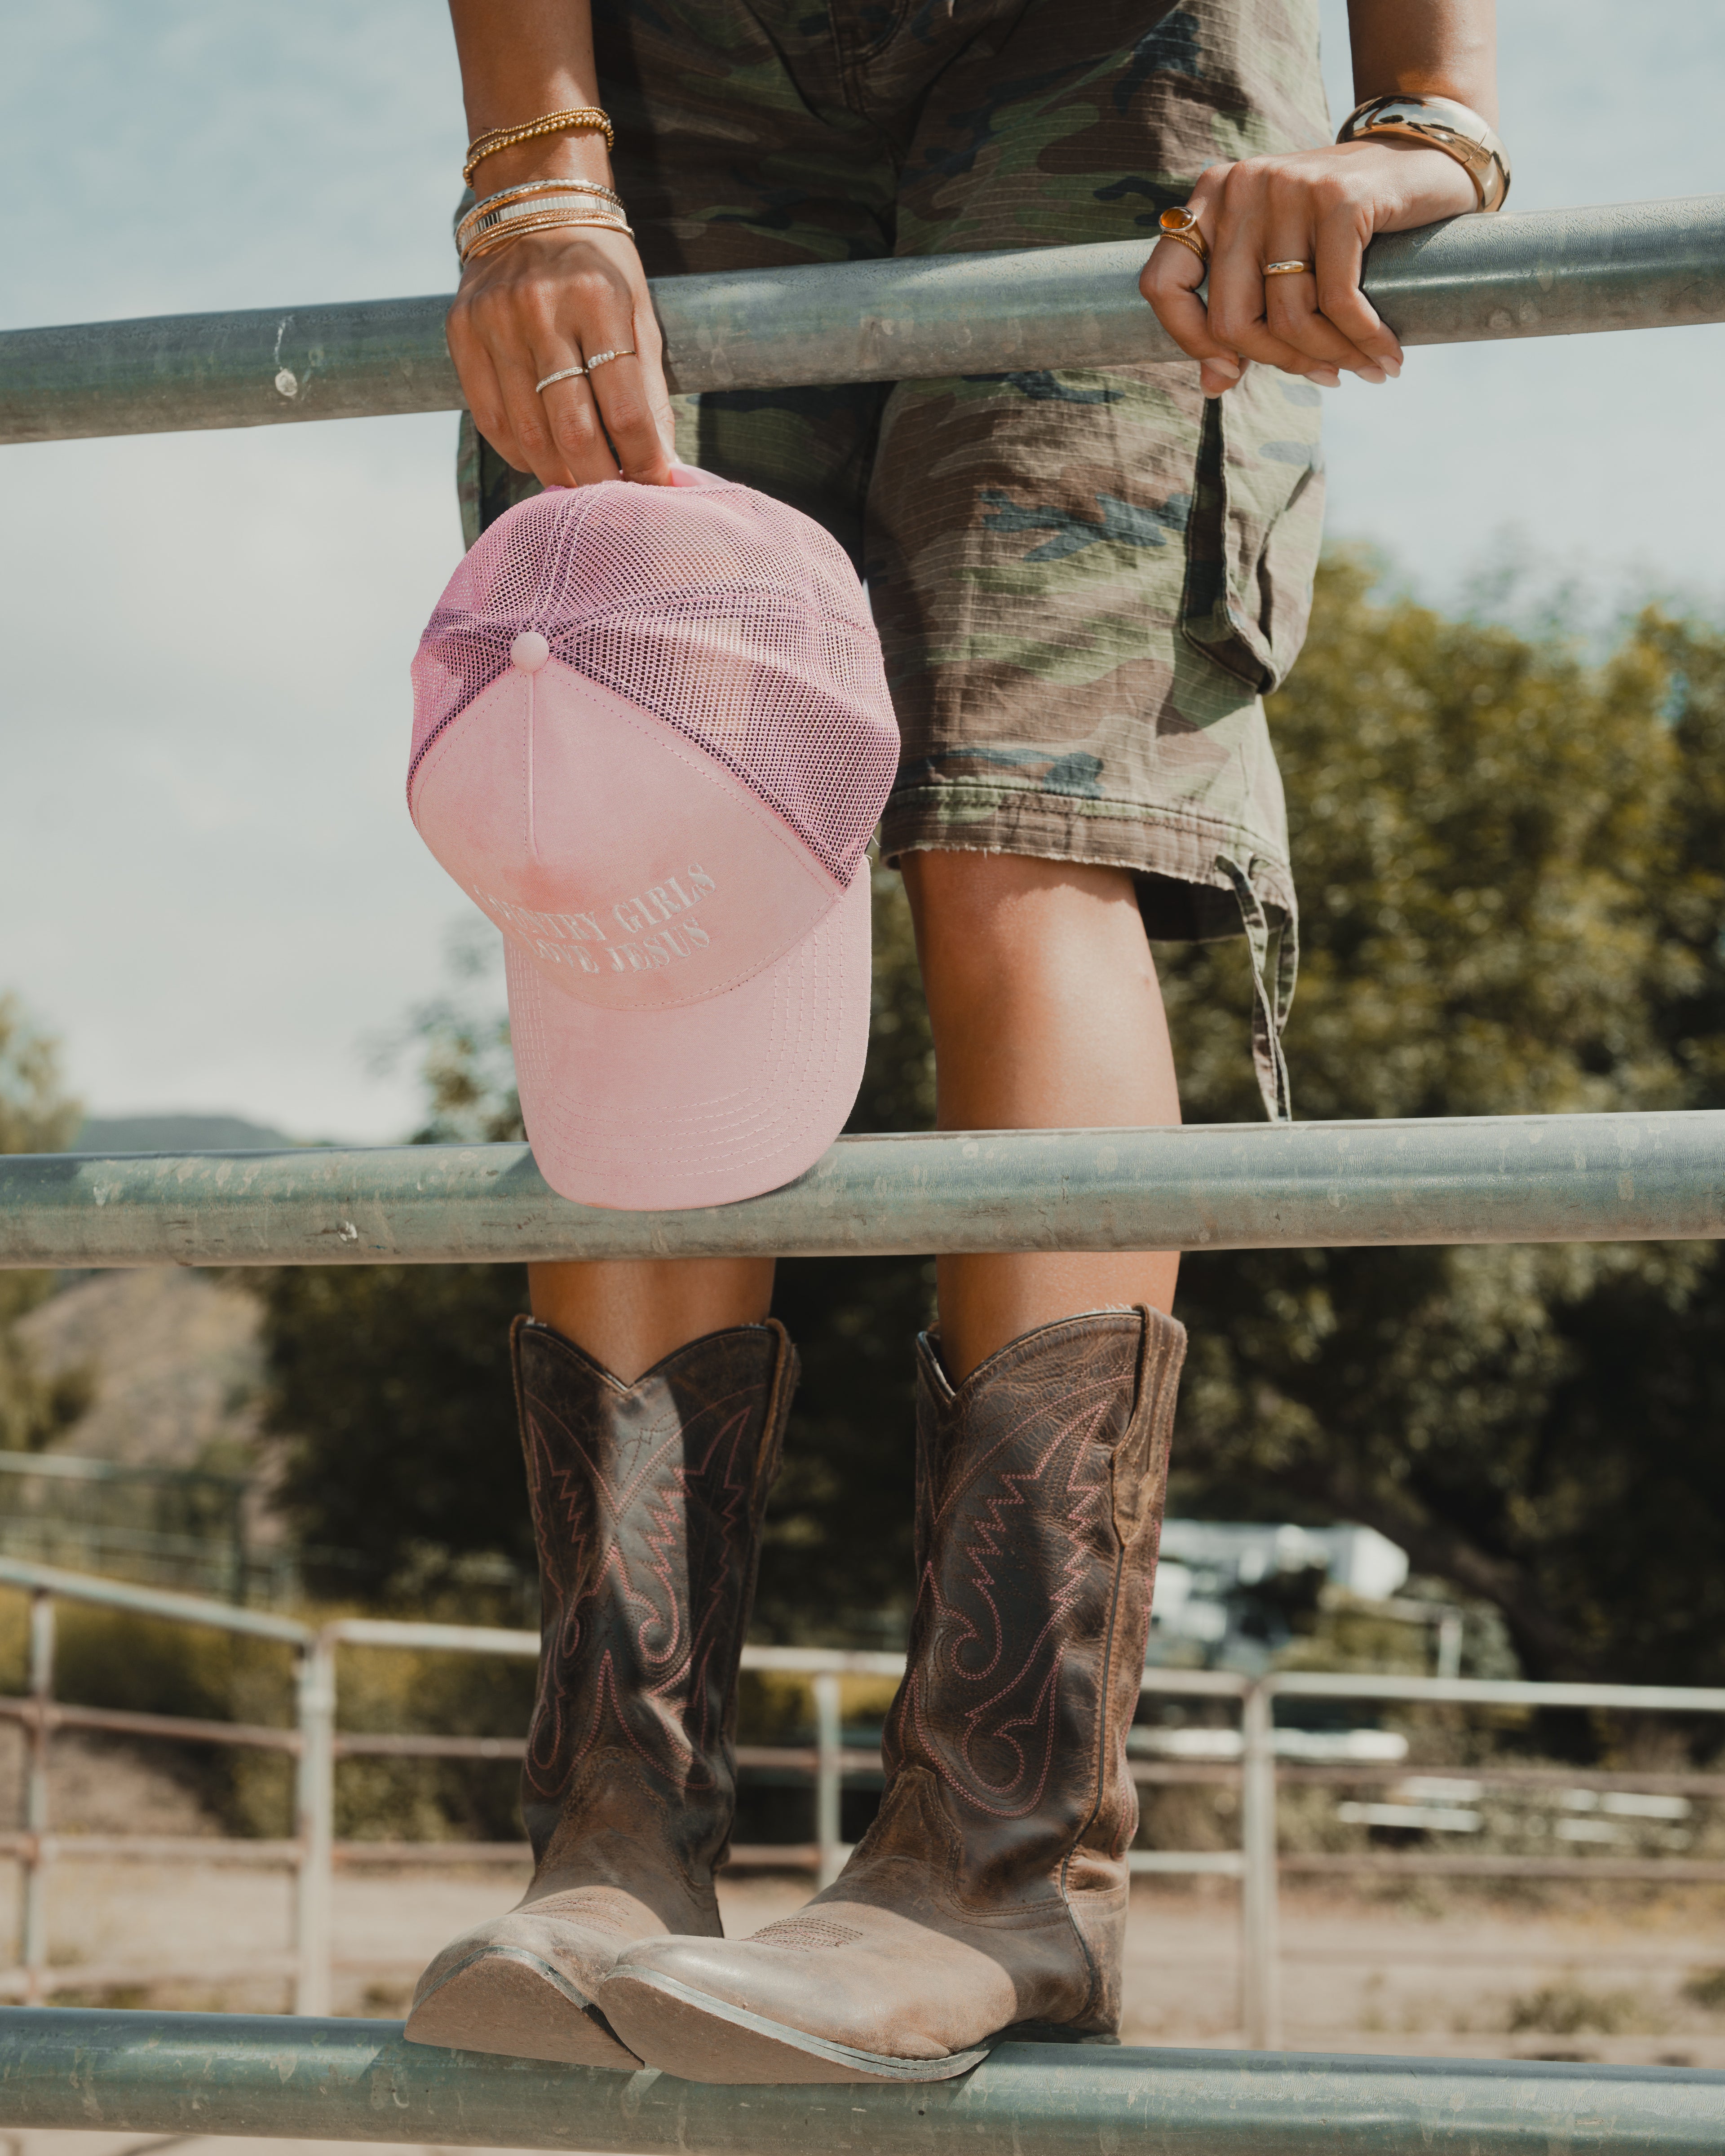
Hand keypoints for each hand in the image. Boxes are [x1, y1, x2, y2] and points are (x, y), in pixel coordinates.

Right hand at [446, 221, 675, 486]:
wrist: (530, 202)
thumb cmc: (598, 266)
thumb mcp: (639, 312)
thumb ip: (649, 388)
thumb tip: (662, 464)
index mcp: (597, 298)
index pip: (624, 407)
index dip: (642, 459)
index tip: (655, 484)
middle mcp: (539, 309)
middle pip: (573, 430)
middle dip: (601, 478)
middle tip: (615, 494)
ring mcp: (493, 322)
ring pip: (528, 435)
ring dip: (561, 473)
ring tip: (583, 480)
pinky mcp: (461, 333)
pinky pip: (490, 421)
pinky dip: (521, 453)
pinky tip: (543, 457)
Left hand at [1139, 139, 1478, 397]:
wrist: (1423, 159)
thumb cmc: (1345, 224)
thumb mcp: (1281, 259)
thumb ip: (1243, 309)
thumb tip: (1212, 385)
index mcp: (1211, 198)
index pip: (1164, 286)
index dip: (1190, 342)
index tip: (1231, 372)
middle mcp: (1242, 187)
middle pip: (1230, 318)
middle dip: (1279, 362)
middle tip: (1322, 375)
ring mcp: (1288, 187)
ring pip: (1288, 317)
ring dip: (1330, 357)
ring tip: (1360, 367)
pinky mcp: (1340, 199)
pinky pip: (1337, 300)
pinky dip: (1364, 339)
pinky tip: (1385, 354)